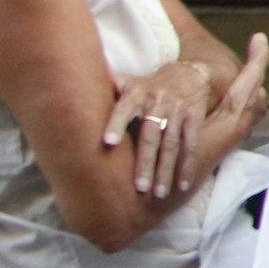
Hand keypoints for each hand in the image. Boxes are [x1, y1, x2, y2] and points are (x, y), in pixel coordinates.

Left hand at [104, 57, 221, 202]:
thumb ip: (108, 87)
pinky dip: (187, 166)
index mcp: (137, 94)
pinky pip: (192, 145)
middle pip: (151, 136)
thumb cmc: (150, 85)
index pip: (124, 109)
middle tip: (139, 188)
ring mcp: (178, 111)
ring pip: (172, 145)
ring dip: (166, 170)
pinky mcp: (195, 118)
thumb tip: (74, 81)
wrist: (190, 73)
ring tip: (159, 194)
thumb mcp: (130, 81)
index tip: (107, 143)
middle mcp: (158, 102)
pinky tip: (182, 185)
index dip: (116, 124)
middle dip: (145, 163)